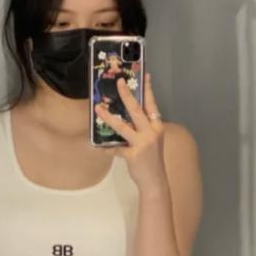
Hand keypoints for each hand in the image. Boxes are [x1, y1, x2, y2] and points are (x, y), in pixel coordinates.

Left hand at [94, 71, 166, 192]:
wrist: (155, 181)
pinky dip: (106, 148)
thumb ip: (141, 128)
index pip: (152, 104)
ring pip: (123, 126)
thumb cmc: (151, 160)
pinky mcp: (134, 155)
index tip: (145, 74)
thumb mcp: (151, 141)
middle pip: (137, 109)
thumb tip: (124, 116)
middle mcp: (152, 132)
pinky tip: (99, 148)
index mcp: (157, 126)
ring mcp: (143, 143)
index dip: (148, 89)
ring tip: (98, 109)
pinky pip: (116, 148)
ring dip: (108, 117)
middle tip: (119, 82)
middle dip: (127, 94)